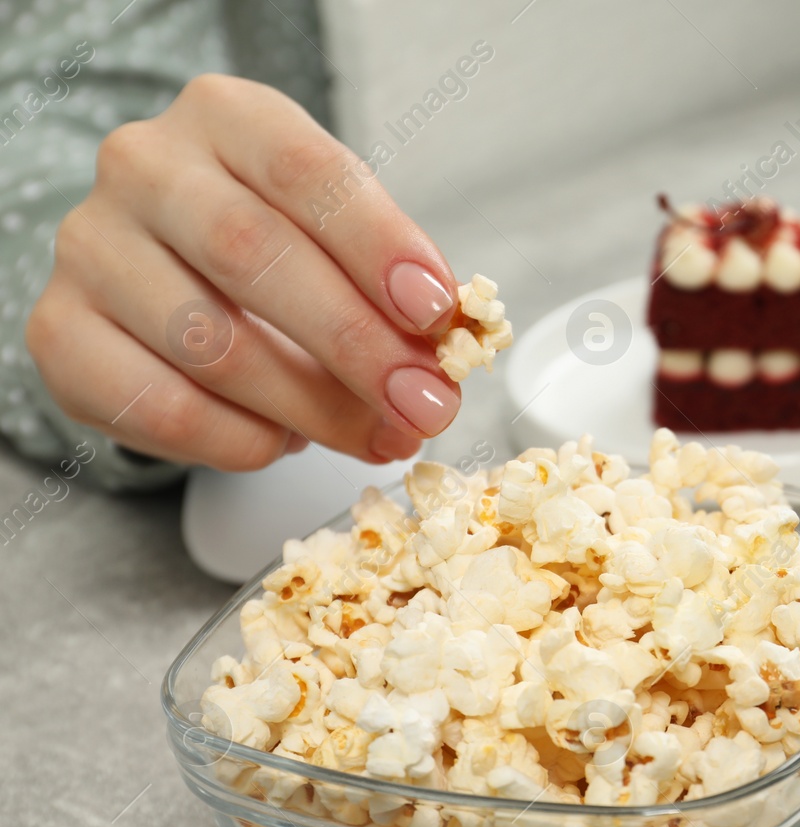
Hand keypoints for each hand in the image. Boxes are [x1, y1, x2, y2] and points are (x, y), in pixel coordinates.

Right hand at [25, 74, 461, 470]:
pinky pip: (161, 406)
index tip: (437, 314)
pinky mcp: (61, 332)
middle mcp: (144, 166)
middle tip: (425, 406)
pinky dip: (240, 440)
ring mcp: (92, 247)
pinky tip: (284, 443)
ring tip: (377, 436)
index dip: (378, 245)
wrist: (168, 280)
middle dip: (356, 344)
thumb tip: (444, 354)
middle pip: (251, 253)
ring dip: (312, 408)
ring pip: (209, 342)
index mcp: (227, 118)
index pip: (306, 172)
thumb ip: (393, 285)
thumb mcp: (343, 241)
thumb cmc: (280, 252)